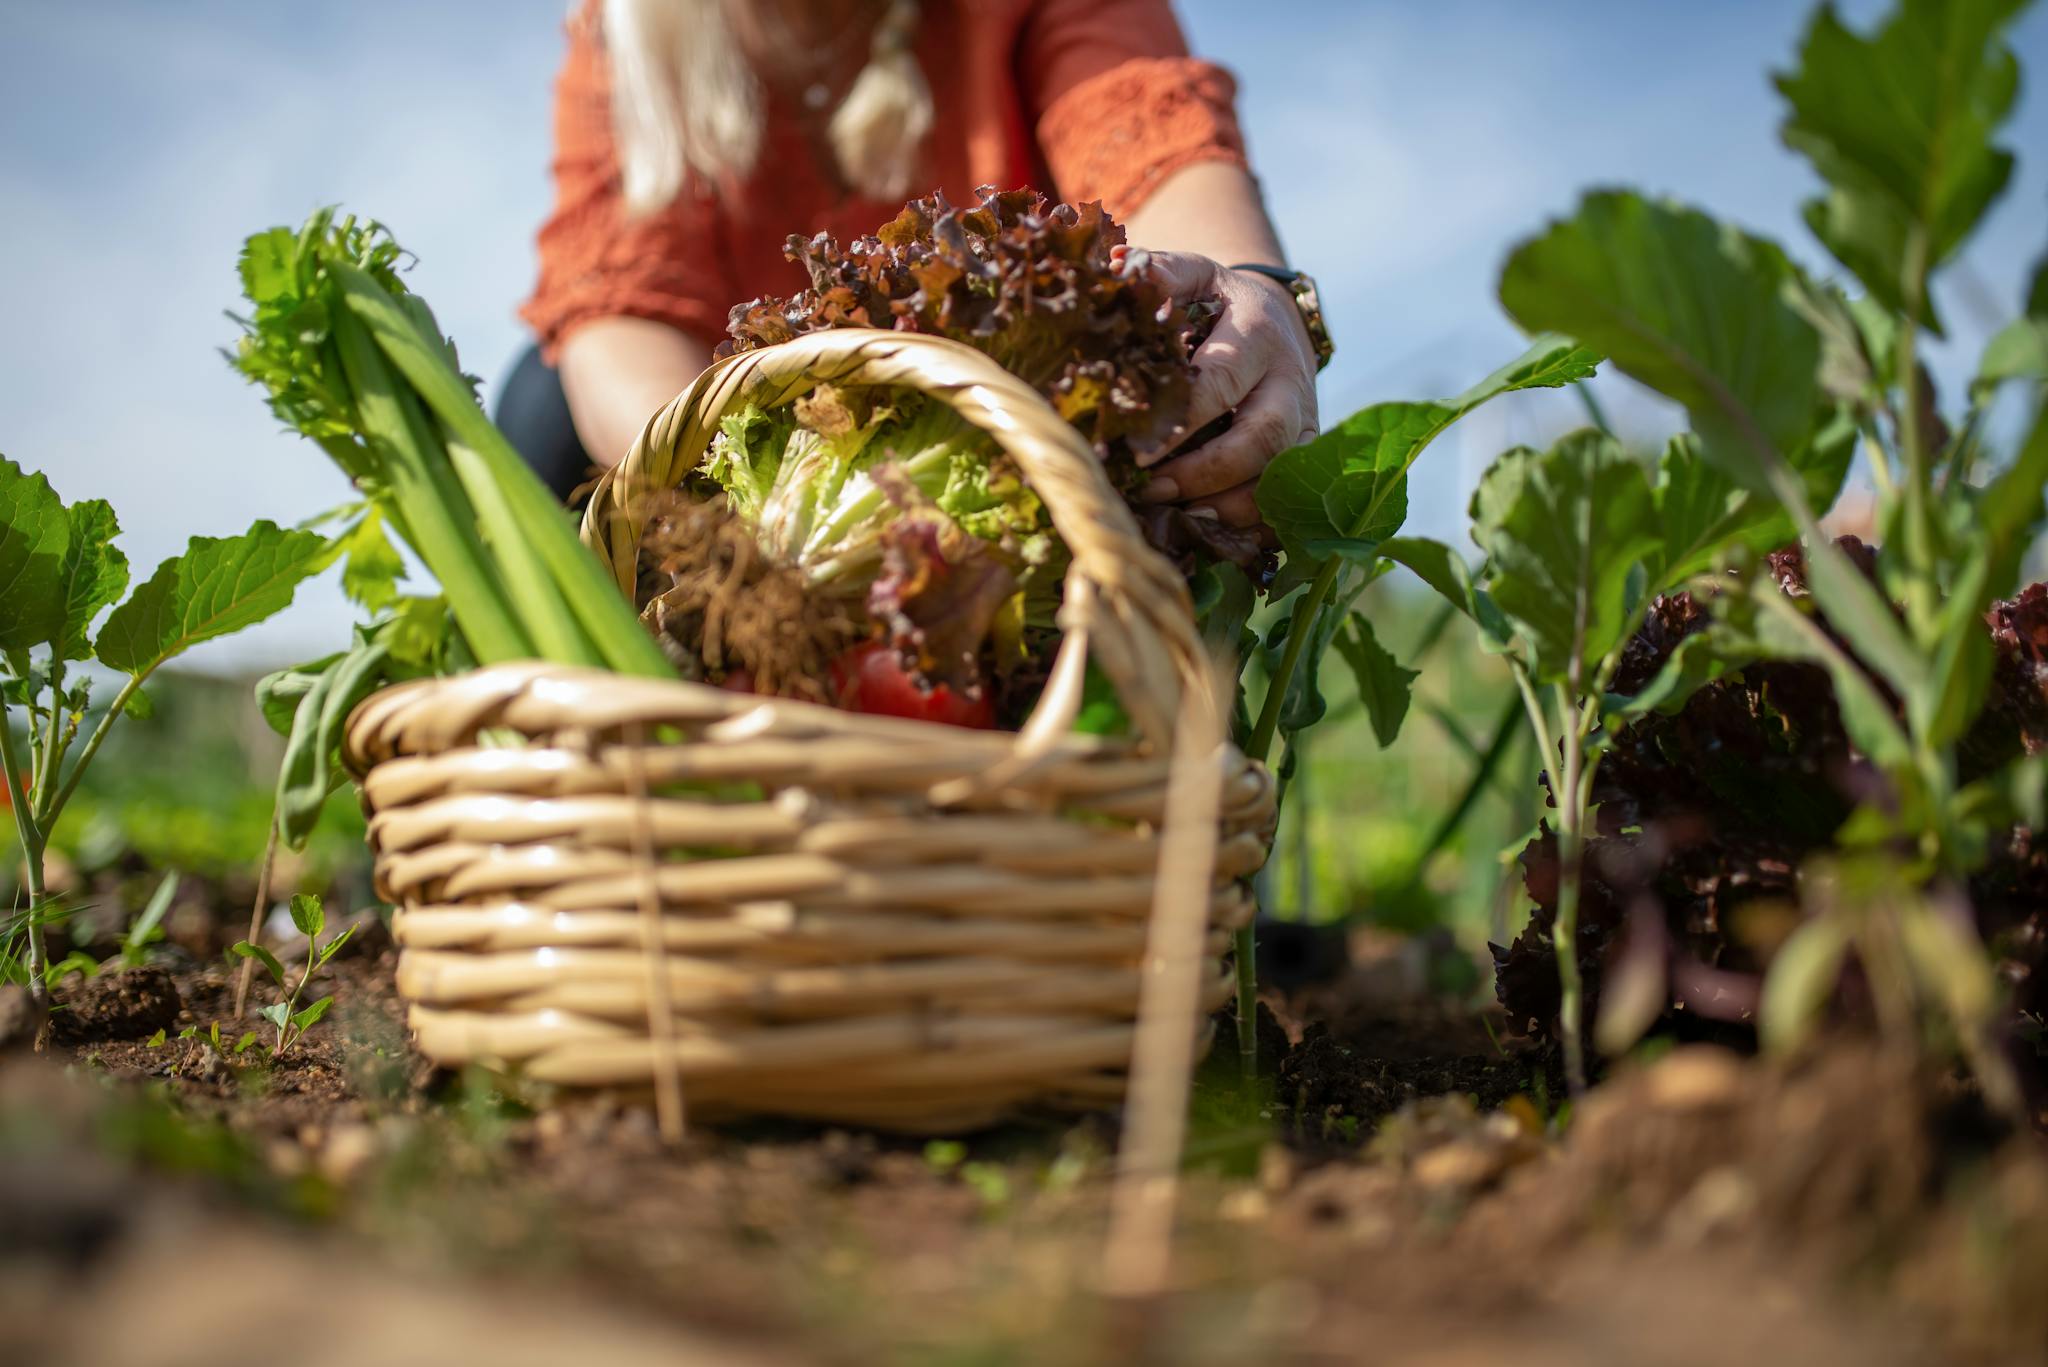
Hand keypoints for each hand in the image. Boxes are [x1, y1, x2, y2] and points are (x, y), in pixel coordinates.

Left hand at [1123, 250, 1320, 531]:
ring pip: (1280, 477)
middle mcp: (1290, 380)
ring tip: (1177, 518)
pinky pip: (1290, 501)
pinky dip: (1253, 524)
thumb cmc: (1215, 302)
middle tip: (1151, 490)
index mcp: (1258, 332)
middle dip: (1204, 474)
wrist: (1275, 317)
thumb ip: (1157, 274)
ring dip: (1229, 506)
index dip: (1178, 424)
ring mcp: (1306, 420)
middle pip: (1260, 440)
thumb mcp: (1192, 275)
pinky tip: (1210, 533)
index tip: (1134, 452)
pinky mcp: (1307, 453)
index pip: (1219, 384)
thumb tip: (1115, 271)